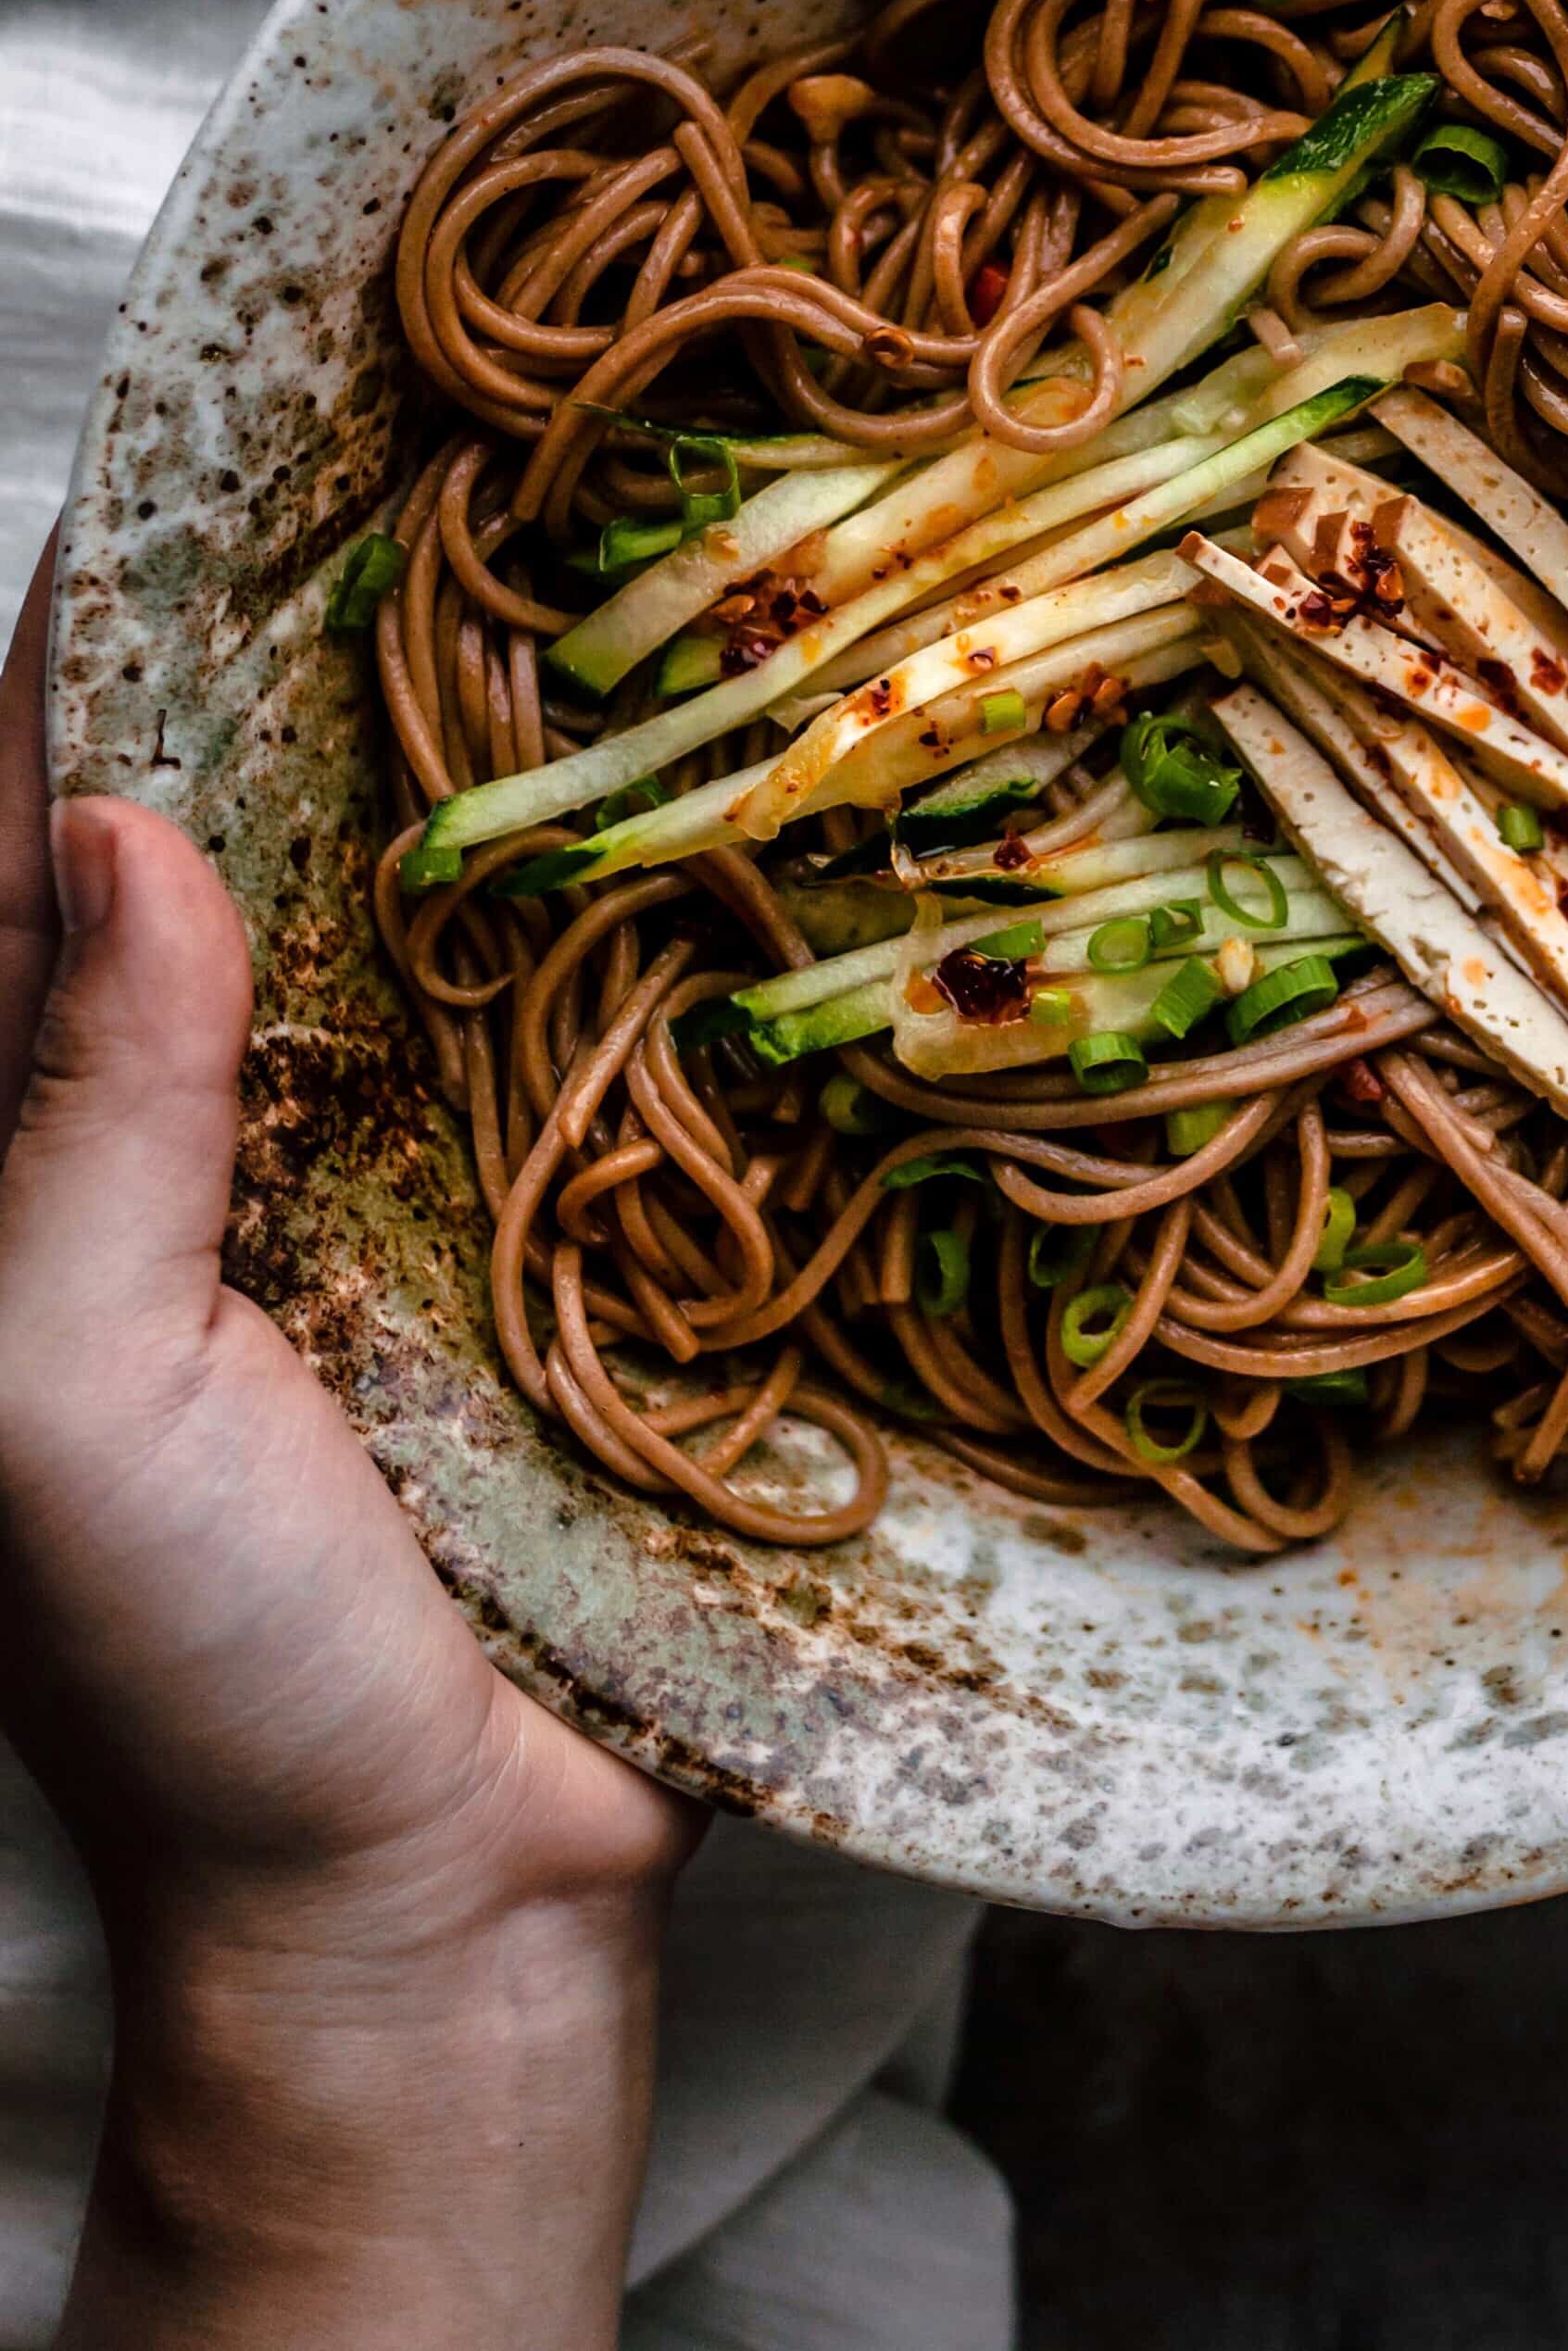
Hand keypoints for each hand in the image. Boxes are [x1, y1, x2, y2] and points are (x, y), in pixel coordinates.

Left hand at [0, 540, 699, 2349]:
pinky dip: (597, 946)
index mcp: (25, 1165)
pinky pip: (547, 1063)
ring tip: (580, 607)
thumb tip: (119, 823)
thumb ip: (85, 1124)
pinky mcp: (513, 1257)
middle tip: (438, 491)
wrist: (434, 1908)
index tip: (205, 472)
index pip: (12, 841)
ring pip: (400, 937)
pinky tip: (688, 834)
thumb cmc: (198, 1684)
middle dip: (298, 685)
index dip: (84, 656)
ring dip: (469, 794)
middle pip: (218, 855)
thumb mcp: (63, 1402)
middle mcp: (180, 1145)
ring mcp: (357, 1194)